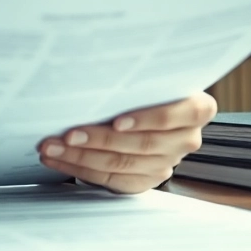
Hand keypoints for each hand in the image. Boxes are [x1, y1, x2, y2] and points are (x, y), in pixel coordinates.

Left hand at [37, 92, 217, 193]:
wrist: (147, 107)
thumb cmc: (144, 87)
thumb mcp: (148, 77)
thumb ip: (137, 79)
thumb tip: (92, 70)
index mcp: (197, 109)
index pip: (179, 115)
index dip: (147, 120)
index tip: (117, 121)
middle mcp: (187, 138)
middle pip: (142, 144)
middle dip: (99, 139)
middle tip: (67, 134)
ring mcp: (168, 162)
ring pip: (123, 164)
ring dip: (82, 156)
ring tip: (53, 147)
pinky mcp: (147, 179)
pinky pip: (114, 181)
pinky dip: (82, 169)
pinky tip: (60, 160)